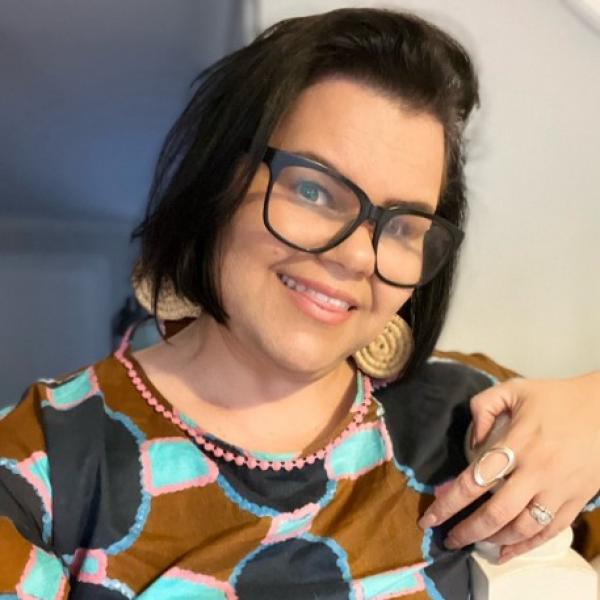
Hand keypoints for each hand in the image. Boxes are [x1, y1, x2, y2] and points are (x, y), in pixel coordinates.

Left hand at [417, 372, 599, 561]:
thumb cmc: (555, 398)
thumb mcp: (513, 390)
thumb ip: (484, 407)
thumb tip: (472, 441)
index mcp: (516, 444)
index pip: (473, 481)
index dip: (448, 503)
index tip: (429, 517)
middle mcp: (535, 472)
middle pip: (495, 513)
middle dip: (466, 531)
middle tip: (448, 539)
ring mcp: (558, 490)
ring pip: (522, 529)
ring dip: (494, 540)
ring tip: (474, 544)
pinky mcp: (576, 501)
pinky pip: (549, 532)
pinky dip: (526, 547)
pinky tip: (507, 551)